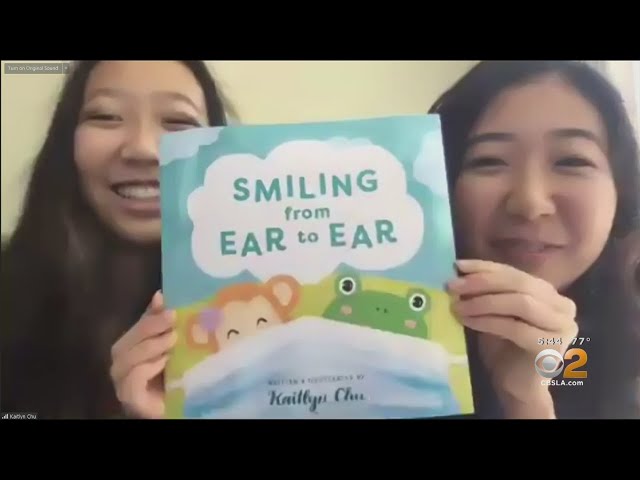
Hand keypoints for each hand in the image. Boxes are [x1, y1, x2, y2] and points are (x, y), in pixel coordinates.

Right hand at [110, 291, 176, 418]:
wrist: (179, 409)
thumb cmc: (176, 379)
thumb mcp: (175, 348)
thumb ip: (166, 326)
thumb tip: (160, 295)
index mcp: (131, 351)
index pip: (136, 329)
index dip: (149, 315)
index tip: (166, 304)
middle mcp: (122, 366)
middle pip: (125, 343)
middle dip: (149, 327)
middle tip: (172, 318)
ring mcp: (122, 384)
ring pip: (125, 360)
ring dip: (150, 346)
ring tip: (172, 340)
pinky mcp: (131, 400)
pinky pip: (131, 381)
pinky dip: (145, 369)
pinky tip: (162, 363)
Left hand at [447, 259, 577, 417]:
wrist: (516, 385)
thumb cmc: (504, 347)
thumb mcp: (495, 312)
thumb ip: (487, 291)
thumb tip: (460, 271)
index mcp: (549, 293)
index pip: (515, 272)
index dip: (485, 267)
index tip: (458, 266)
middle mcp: (563, 306)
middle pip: (519, 284)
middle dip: (482, 282)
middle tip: (453, 287)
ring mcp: (562, 327)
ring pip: (520, 303)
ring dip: (484, 302)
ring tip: (458, 306)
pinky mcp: (552, 347)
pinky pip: (516, 327)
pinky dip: (488, 322)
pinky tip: (468, 321)